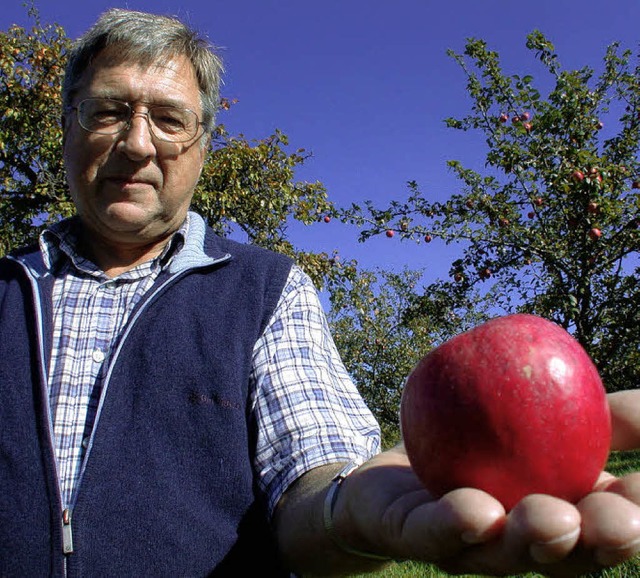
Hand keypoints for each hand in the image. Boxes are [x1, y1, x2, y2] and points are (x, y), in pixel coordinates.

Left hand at [333, 391, 639, 575]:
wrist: (398, 460)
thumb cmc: (480, 444)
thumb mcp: (541, 418)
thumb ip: (596, 413)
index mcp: (555, 517)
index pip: (606, 524)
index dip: (635, 516)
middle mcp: (516, 542)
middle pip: (566, 553)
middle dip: (597, 542)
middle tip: (618, 524)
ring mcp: (464, 545)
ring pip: (502, 552)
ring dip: (531, 539)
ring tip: (553, 519)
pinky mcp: (411, 535)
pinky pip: (433, 532)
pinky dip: (454, 524)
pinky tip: (474, 511)